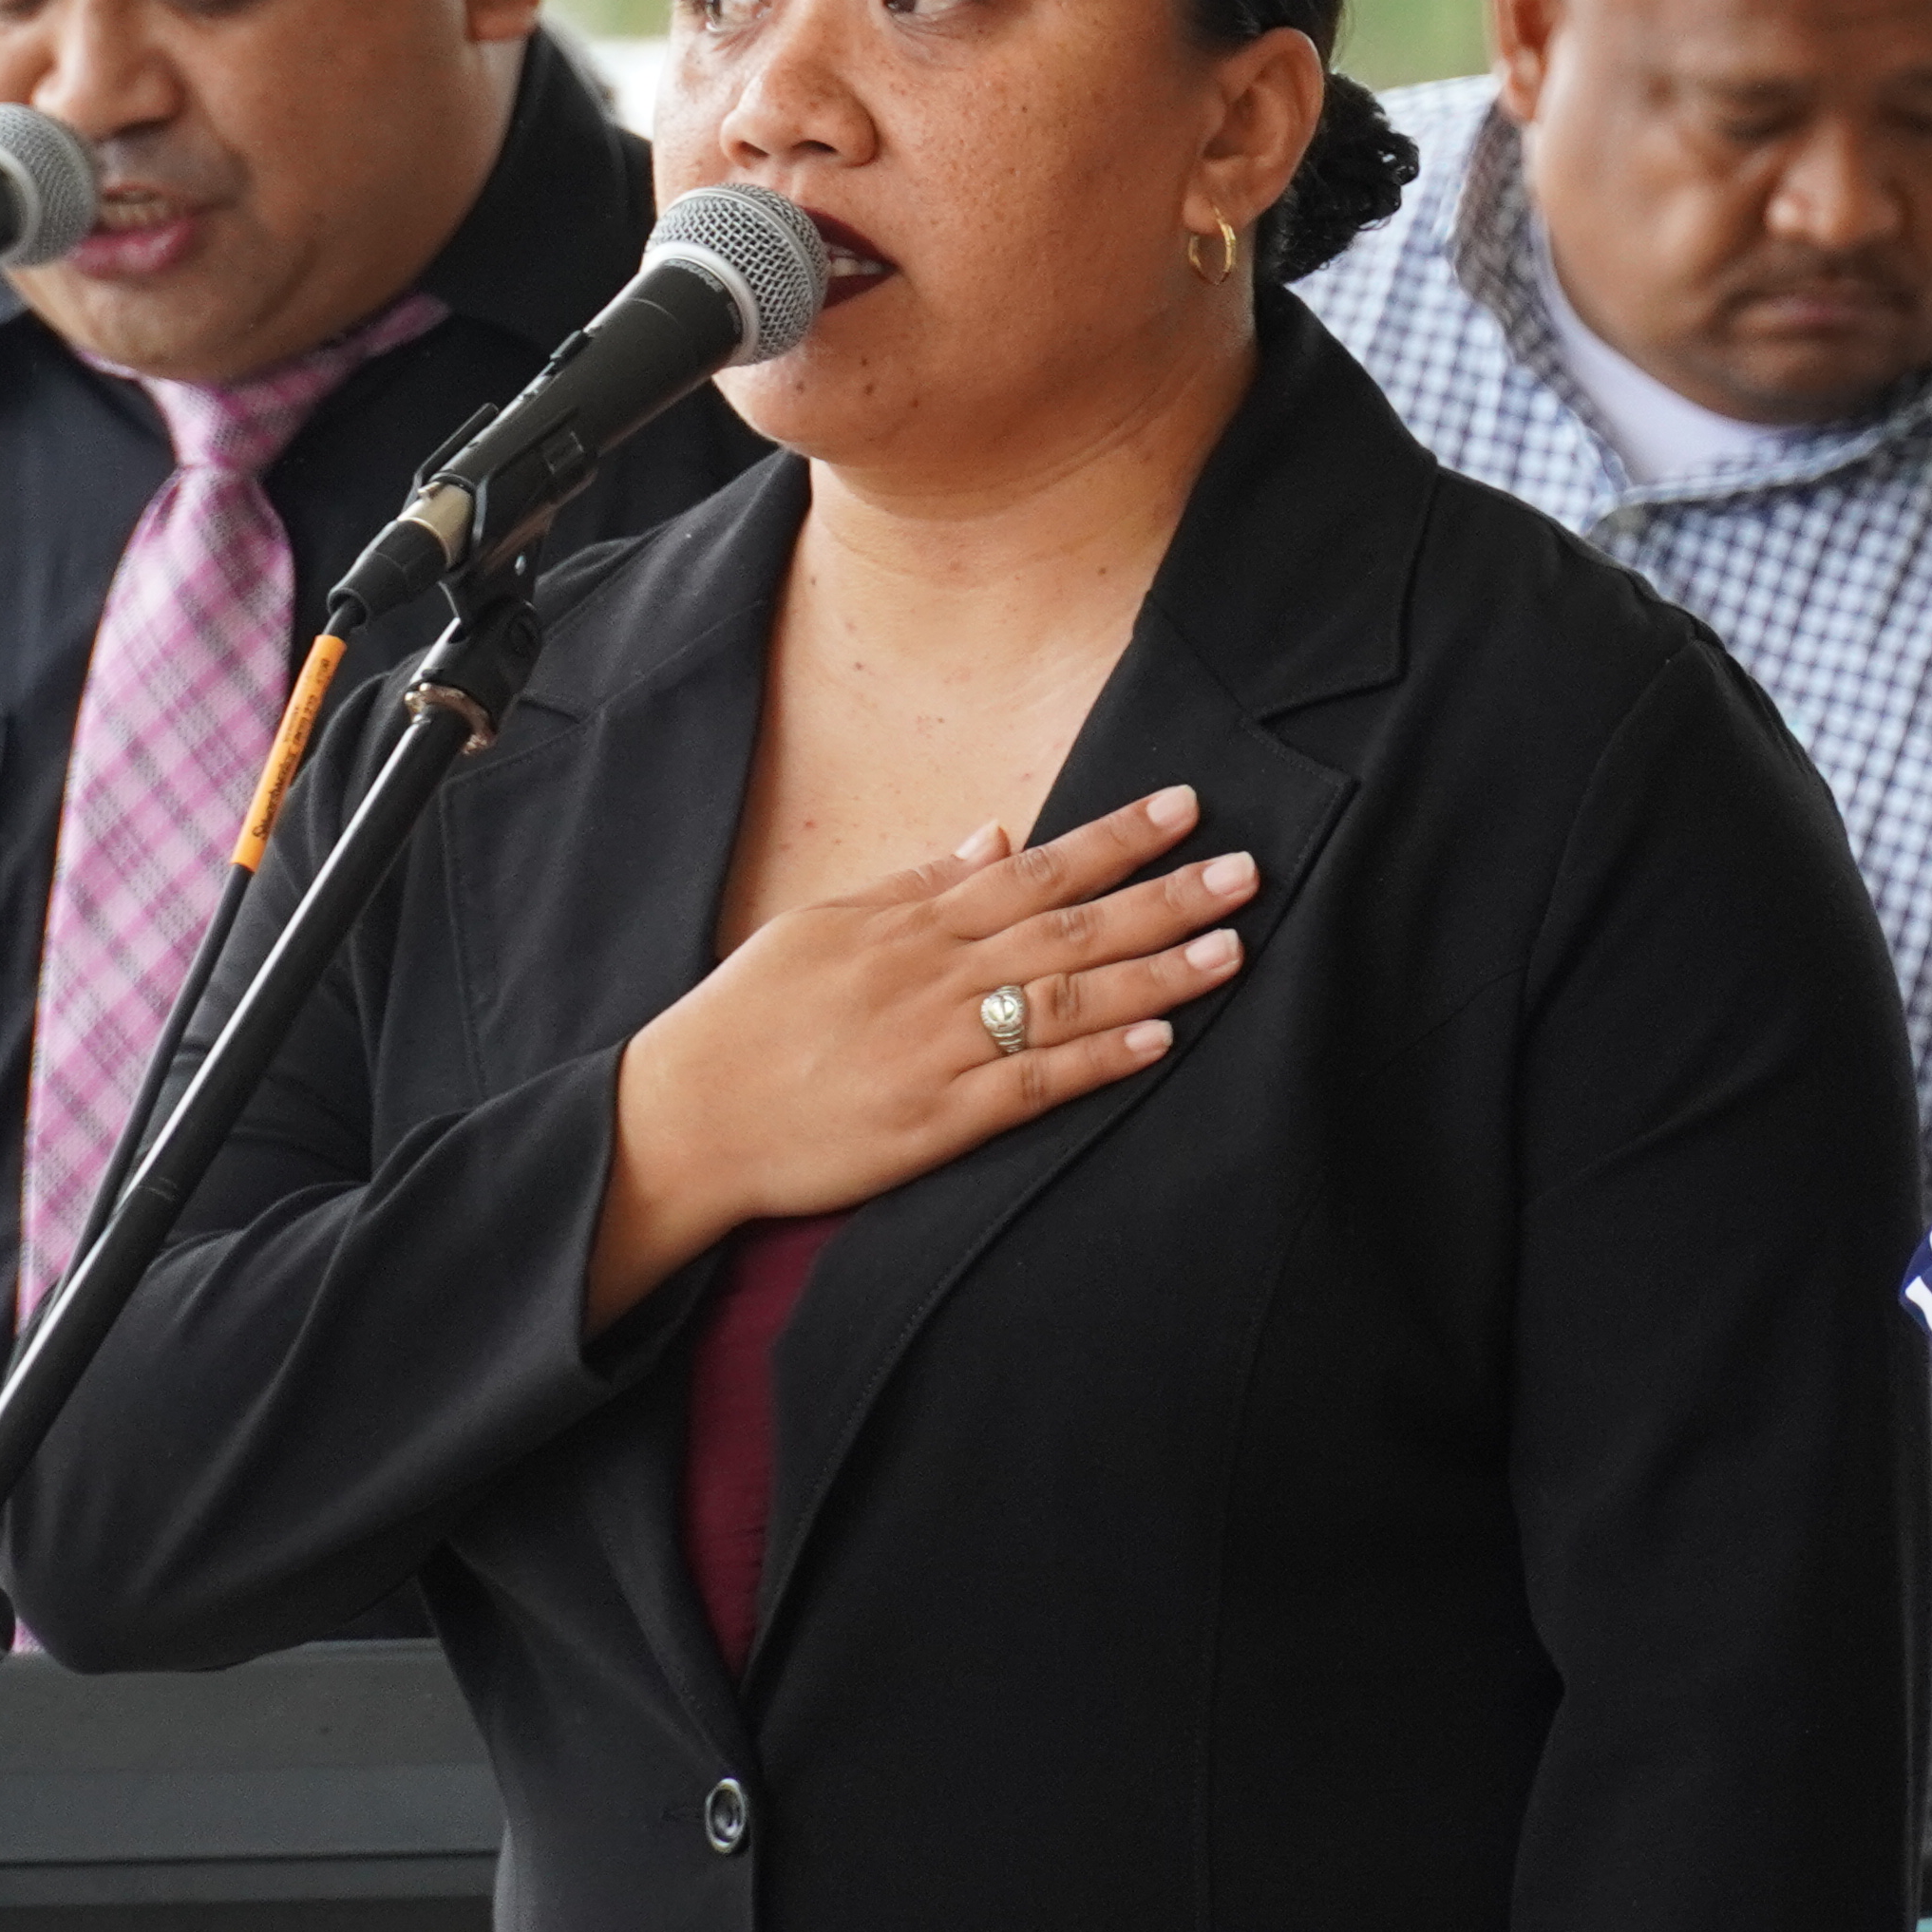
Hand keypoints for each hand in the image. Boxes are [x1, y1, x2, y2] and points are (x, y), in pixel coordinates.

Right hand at [592, 785, 1245, 1321]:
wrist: (684, 1117)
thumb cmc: (749, 1017)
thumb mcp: (824, 926)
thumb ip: (915, 885)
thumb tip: (992, 837)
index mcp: (911, 925)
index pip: (1035, 868)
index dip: (1116, 838)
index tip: (1187, 808)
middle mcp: (934, 977)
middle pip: (1070, 927)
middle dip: (1165, 897)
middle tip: (1247, 871)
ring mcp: (936, 1050)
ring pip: (1065, 1000)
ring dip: (1155, 974)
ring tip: (1231, 950)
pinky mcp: (932, 1123)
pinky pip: (1030, 1085)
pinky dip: (1097, 1061)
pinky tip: (1158, 1043)